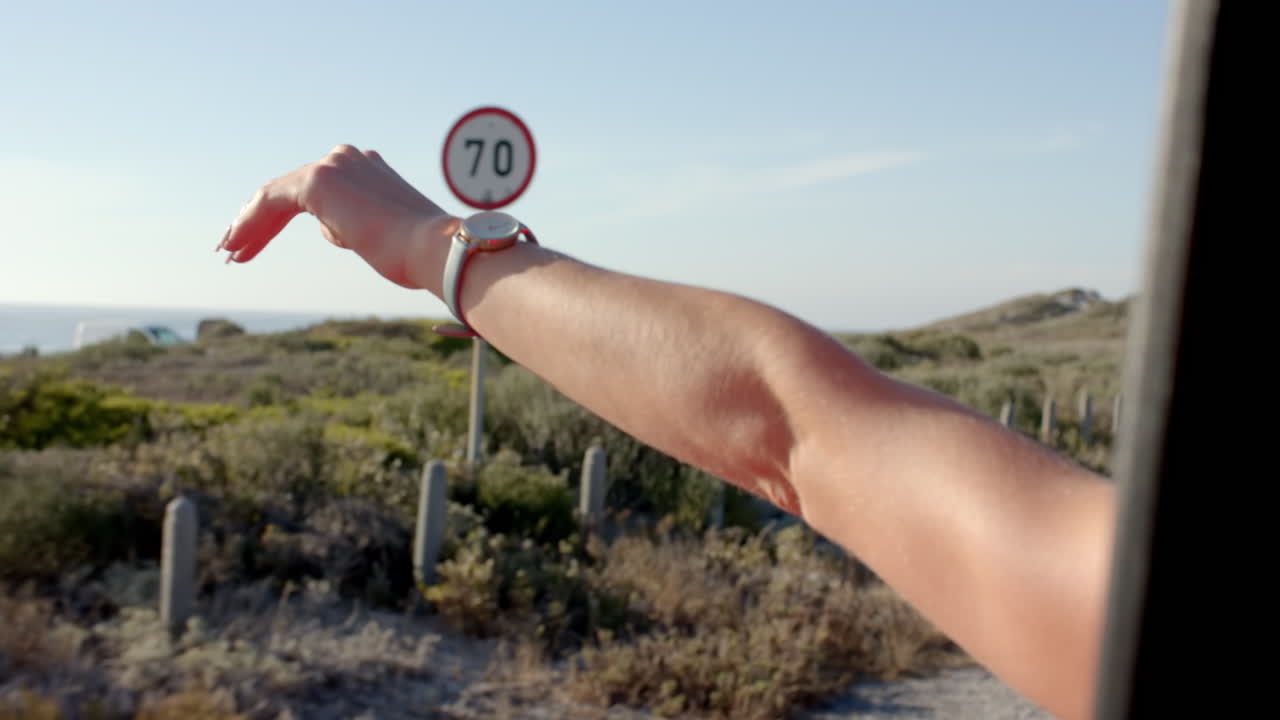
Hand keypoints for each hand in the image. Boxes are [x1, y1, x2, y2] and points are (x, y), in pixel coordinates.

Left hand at [218, 144, 456, 293]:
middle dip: (260, 221)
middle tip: (236, 248)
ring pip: (276, 197)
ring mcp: (333, 166)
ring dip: (249, 226)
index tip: (265, 244)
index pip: (315, 191)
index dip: (282, 218)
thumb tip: (342, 230)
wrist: (435, 249)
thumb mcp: (387, 236)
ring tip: (229, 253)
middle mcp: (347, 158)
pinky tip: (236, 246)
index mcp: (367, 168)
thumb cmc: (420, 254)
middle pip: (290, 191)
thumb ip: (362, 225)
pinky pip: (270, 201)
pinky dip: (250, 224)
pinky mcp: (318, 182)